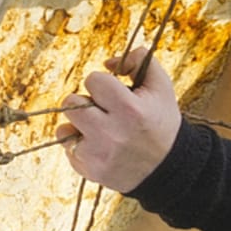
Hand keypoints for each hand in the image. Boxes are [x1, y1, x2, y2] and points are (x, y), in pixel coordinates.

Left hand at [64, 48, 182, 193]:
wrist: (167, 168)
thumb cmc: (161, 123)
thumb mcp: (161, 87)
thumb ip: (139, 60)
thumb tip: (108, 63)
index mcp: (130, 110)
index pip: (92, 80)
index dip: (102, 84)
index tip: (113, 94)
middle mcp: (111, 133)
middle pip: (71, 103)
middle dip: (85, 102)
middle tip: (103, 111)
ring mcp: (98, 155)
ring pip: (63, 127)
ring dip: (79, 124)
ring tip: (99, 128)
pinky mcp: (89, 170)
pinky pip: (66, 148)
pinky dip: (78, 144)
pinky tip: (98, 145)